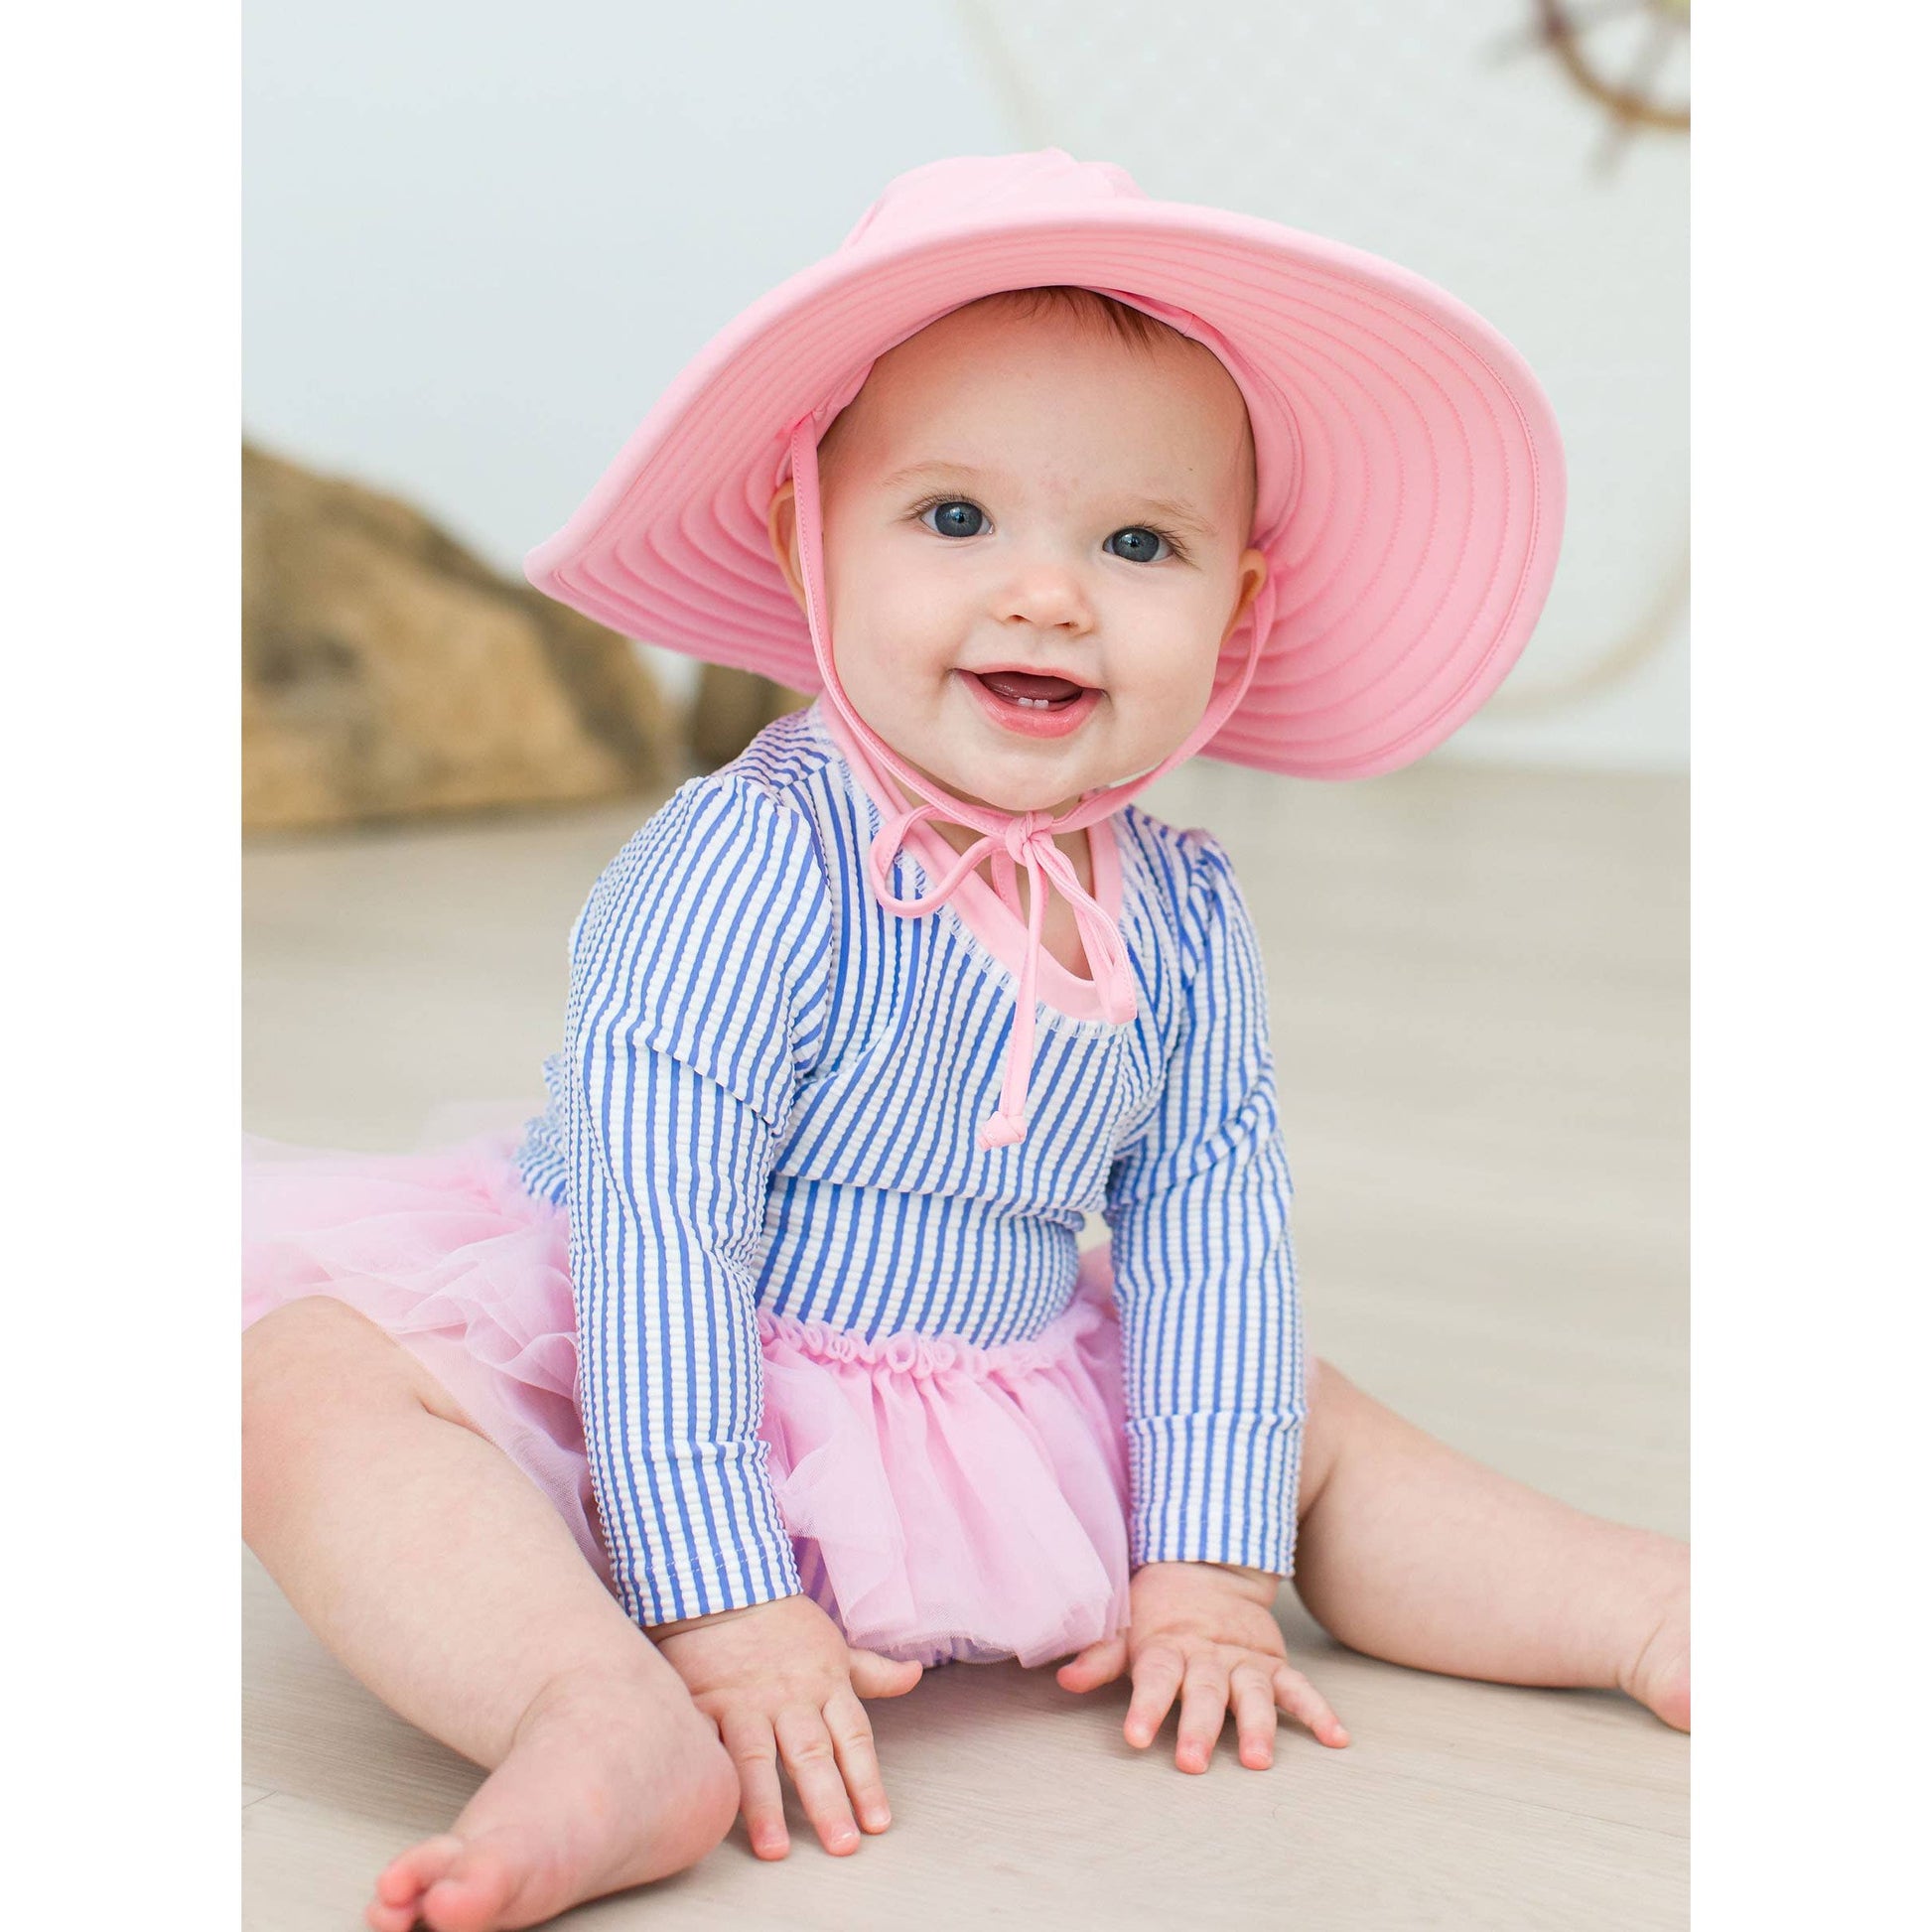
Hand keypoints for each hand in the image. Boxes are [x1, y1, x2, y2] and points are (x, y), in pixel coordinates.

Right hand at [650, 1593, 921, 1858]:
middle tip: (842, 1845)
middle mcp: (787, 1699)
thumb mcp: (833, 1646)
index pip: (853, 1739)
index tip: (878, 1824)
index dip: (867, 1782)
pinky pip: (705, 1742)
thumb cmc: (782, 1625)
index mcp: (824, 1686)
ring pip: (756, 1758)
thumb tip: (915, 1675)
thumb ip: (872, 1672)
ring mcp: (743, 1703)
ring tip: (774, 1850)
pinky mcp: (702, 1704)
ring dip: (765, 1806)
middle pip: (812, 1755)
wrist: (724, 1587)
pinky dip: (710, 1772)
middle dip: (828, 1802)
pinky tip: (712, 1807)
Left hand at [1055, 1560, 1348, 1771]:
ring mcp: (1243, 1662)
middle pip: (1203, 1694)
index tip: (1134, 1737)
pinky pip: (1298, 1688)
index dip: (1143, 1707)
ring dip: (1255, 1726)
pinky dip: (1318, 1711)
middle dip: (1197, 1728)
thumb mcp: (1123, 1626)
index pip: (1154, 1679)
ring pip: (1252, 1694)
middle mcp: (1207, 1657)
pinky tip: (1336, 1738)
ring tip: (1258, 1760)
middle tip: (1191, 1762)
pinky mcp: (1272, 1664)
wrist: (1205, 1566)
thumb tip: (1063, 1678)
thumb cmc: (1157, 1611)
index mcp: (1167, 1648)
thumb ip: (1099, 1656)